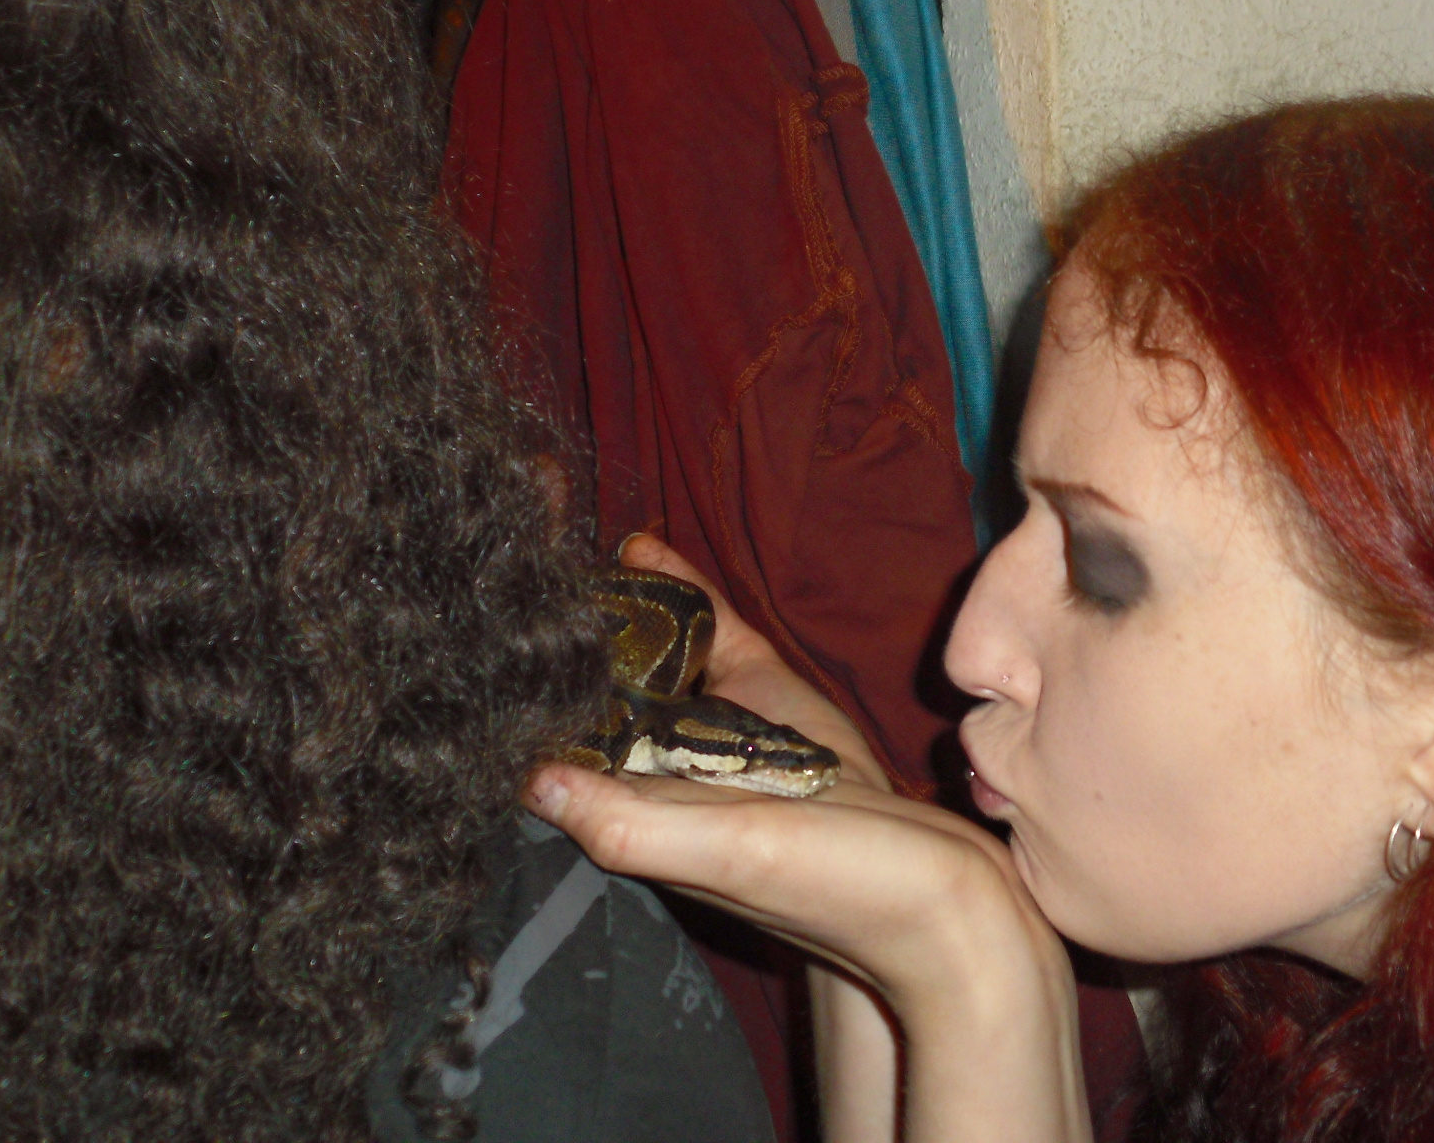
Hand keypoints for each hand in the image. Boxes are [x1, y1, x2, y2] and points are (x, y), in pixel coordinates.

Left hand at [527, 537, 1091, 1141]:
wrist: (951, 899)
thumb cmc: (841, 889)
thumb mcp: (730, 852)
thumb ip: (630, 823)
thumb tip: (530, 778)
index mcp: (639, 816)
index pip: (551, 743)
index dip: (515, 691)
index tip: (482, 623)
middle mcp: (666, 777)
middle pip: (592, 691)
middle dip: (558, 633)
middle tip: (521, 549)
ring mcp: (718, 742)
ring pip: (649, 660)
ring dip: (616, 607)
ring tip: (565, 534)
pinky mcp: (770, 713)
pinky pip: (715, 643)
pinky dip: (684, 597)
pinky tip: (647, 550)